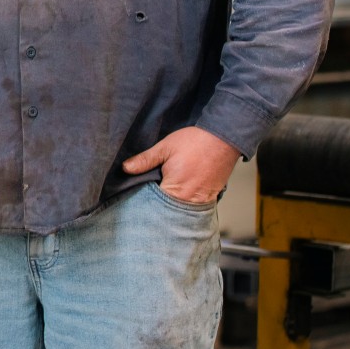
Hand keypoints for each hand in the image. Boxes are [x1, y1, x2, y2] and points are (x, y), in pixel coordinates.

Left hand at [122, 126, 239, 205]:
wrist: (224, 137)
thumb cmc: (195, 141)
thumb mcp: (165, 147)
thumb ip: (145, 160)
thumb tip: (126, 168)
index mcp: (175, 190)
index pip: (154, 205)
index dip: (144, 202)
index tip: (135, 198)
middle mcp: (190, 200)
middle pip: (168, 211)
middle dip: (157, 207)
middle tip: (147, 199)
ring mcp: (202, 201)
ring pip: (181, 210)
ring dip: (171, 206)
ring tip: (162, 197)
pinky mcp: (211, 197)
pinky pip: (193, 206)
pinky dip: (184, 203)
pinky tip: (178, 195)